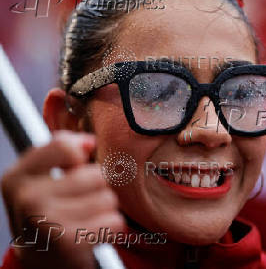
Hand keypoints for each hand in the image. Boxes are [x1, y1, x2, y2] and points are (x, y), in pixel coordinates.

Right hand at [1, 131, 124, 268]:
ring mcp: (47, 221)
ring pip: (108, 198)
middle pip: (96, 174)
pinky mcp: (69, 243)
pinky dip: (111, 227)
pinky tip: (93, 231)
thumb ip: (64, 150)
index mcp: (18, 176)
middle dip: (98, 187)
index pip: (63, 146)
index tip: (75, 169)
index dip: (80, 157)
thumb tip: (89, 141)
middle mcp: (28, 198)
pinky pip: (114, 221)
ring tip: (87, 217)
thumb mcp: (43, 175)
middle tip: (82, 201)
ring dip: (105, 208)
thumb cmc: (49, 209)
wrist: (42, 257)